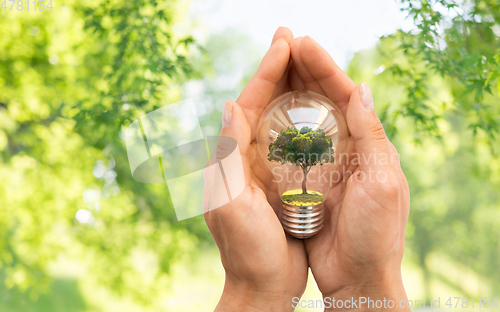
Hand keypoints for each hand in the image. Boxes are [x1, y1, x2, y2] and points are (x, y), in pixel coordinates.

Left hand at [204, 28, 307, 311]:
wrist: (261, 284)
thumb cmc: (246, 249)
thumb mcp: (231, 201)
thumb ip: (228, 154)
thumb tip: (230, 102)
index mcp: (234, 156)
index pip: (251, 102)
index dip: (267, 70)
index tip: (285, 41)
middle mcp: (247, 156)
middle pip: (265, 103)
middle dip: (279, 69)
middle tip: (294, 36)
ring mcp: (266, 167)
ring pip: (281, 118)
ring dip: (293, 88)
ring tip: (308, 61)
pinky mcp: (284, 181)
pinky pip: (296, 141)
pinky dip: (307, 119)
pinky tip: (321, 107)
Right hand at [288, 36, 410, 310]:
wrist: (358, 277)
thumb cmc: (377, 234)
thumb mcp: (383, 181)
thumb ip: (372, 135)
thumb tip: (362, 88)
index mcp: (369, 144)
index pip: (345, 94)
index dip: (323, 67)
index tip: (300, 43)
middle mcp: (348, 149)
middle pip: (324, 100)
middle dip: (304, 70)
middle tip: (282, 43)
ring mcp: (326, 165)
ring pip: (305, 118)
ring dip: (290, 92)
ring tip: (272, 67)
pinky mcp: (307, 183)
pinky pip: (291, 147)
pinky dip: (279, 127)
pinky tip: (265, 113)